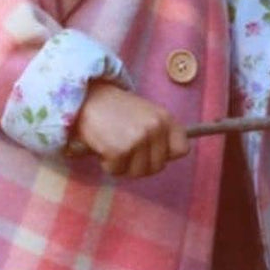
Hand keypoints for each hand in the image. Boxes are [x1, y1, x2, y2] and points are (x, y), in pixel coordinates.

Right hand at [69, 81, 189, 176]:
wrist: (87, 97)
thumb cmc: (115, 109)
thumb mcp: (147, 114)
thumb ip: (160, 134)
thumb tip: (165, 159)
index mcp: (166, 118)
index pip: (182, 149)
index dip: (165, 154)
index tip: (151, 150)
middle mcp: (156, 128)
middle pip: (158, 167)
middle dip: (140, 164)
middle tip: (126, 148)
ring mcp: (139, 139)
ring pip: (138, 173)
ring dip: (123, 165)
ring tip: (114, 145)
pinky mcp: (120, 150)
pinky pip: (117, 171)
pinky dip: (108, 164)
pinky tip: (104, 146)